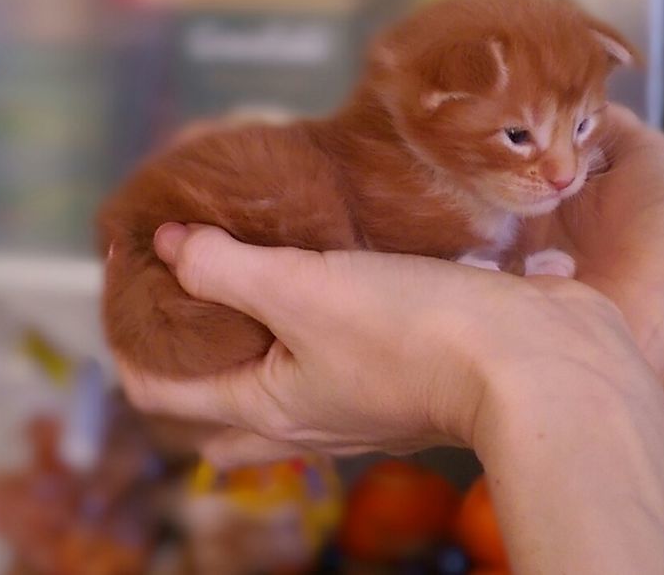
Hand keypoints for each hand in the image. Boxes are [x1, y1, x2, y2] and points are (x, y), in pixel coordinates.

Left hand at [118, 223, 647, 466]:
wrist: (537, 363)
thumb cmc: (415, 334)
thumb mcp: (304, 291)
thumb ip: (228, 268)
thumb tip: (170, 245)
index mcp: (267, 407)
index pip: (161, 389)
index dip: (127, 332)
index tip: (126, 262)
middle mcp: (308, 417)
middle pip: (219, 405)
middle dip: (188, 357)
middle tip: (183, 287)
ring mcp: (358, 400)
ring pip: (280, 377)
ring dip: (254, 337)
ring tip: (249, 269)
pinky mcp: (404, 371)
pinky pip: (336, 354)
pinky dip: (316, 322)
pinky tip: (332, 270)